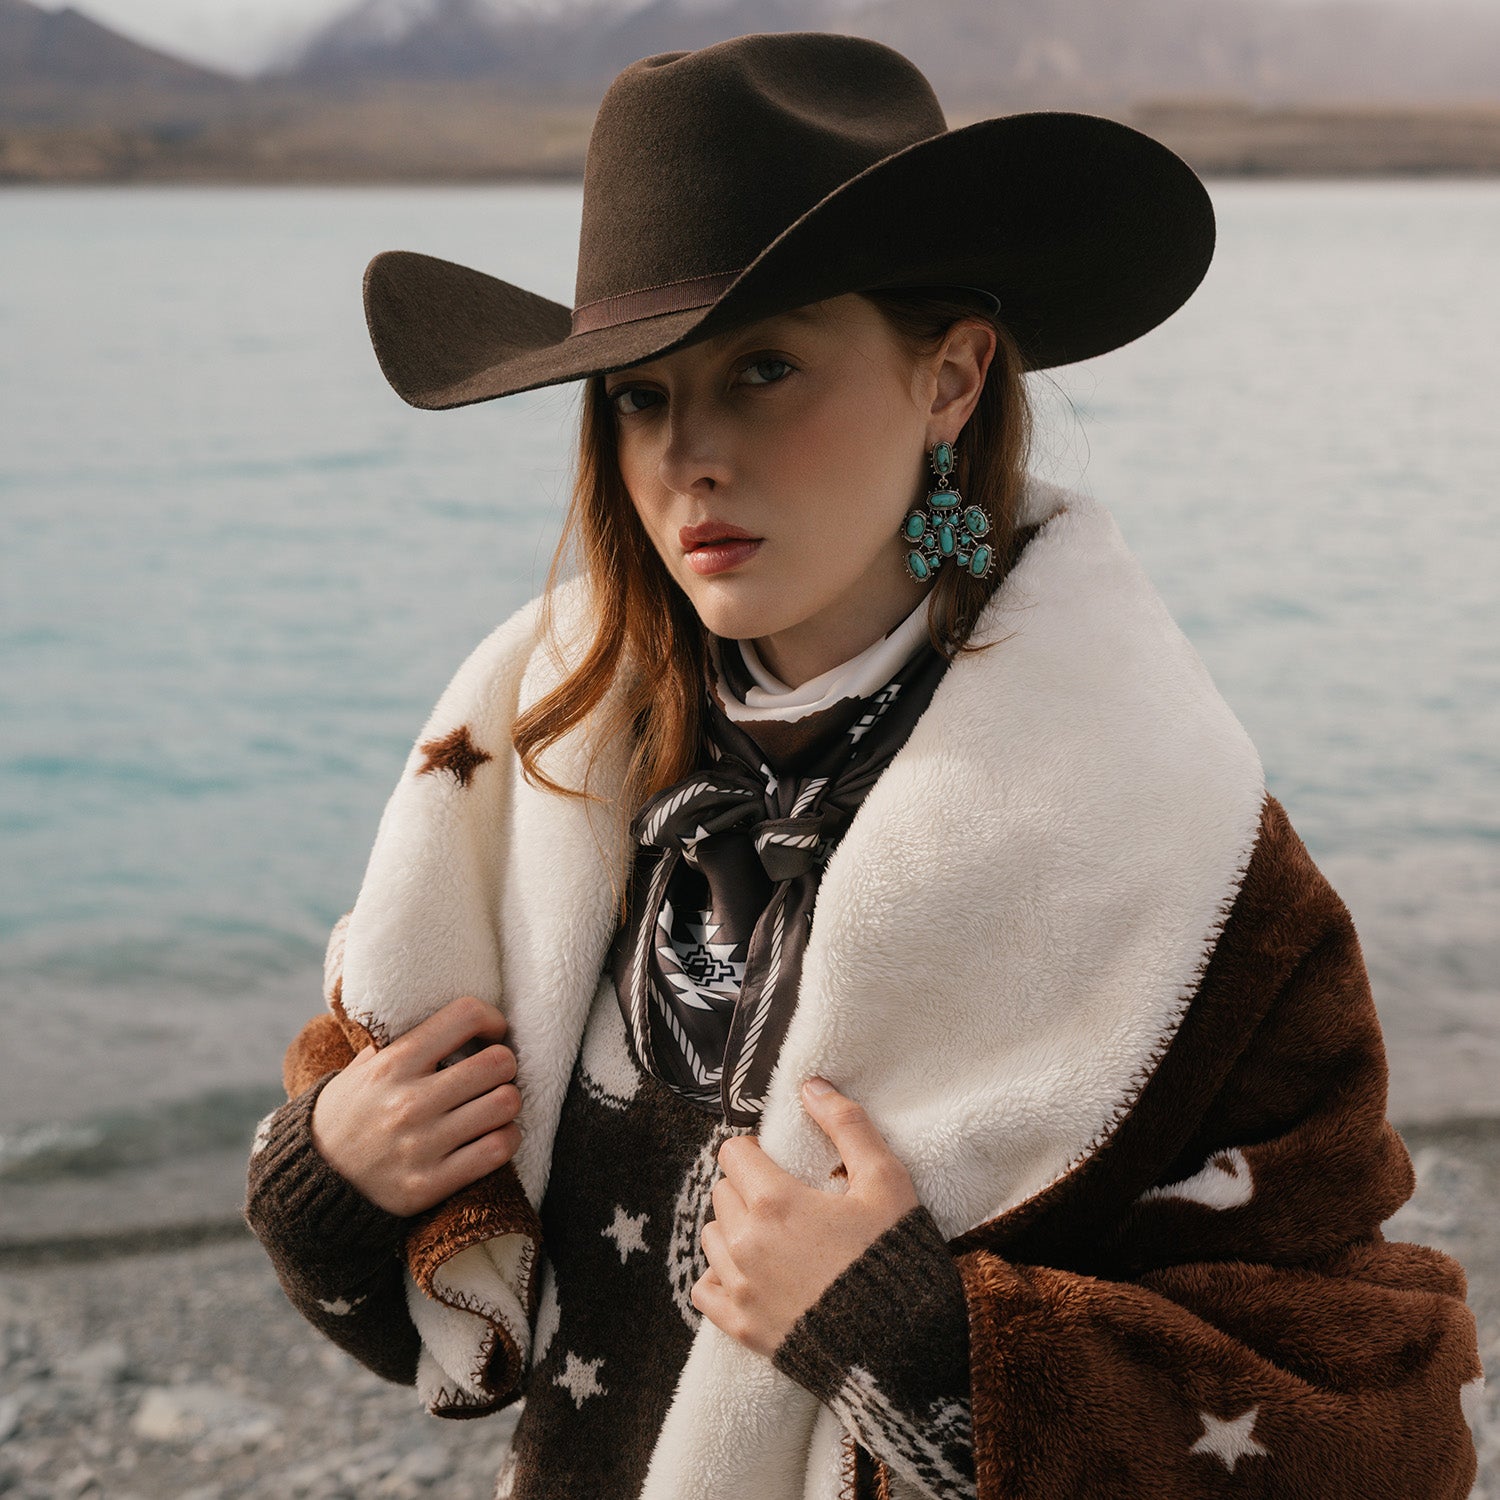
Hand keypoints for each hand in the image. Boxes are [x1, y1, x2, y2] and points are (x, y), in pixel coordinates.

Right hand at [310, 994, 521, 1216]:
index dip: (492, 1019)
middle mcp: (409, 1102)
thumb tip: (449, 1021)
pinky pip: (497, 1150)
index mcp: (394, 1063)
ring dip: (507, 1102)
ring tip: (493, 1105)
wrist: (313, 1183)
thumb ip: (401, 1042)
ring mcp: (421, 1145)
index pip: (466, 1015)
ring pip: (505, 1104)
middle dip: (504, 1065)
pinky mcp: (430, 1184)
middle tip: (494, 1074)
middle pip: (498, 1062)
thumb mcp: (361, 1068)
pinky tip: (495, 1135)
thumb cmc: (347, 1115)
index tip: (491, 1033)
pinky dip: (507, 1138)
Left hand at [690, 1077, 919, 1357]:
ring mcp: (739, 1288)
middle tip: (783, 1200)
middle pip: (722, 1193)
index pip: (732, 1153)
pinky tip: (752, 1276)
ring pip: (712, 1237)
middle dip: (746, 1188)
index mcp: (774, 1200)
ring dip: (735, 1230)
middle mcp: (746, 1242)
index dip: (754, 1152)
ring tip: (773, 1238)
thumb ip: (847, 1125)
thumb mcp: (885, 1181)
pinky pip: (704, 1288)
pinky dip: (720, 1278)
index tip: (776, 1162)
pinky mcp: (740, 1327)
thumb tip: (811, 1084)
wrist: (902, 1346)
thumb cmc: (894, 1257)